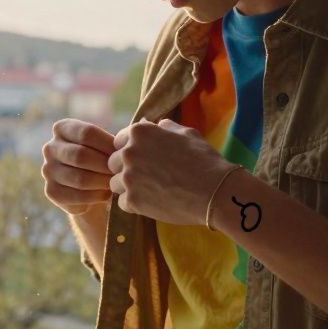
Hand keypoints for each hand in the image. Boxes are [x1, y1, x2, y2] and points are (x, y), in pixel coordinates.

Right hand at [41, 119, 115, 215]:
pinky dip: (95, 196)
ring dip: (102, 182)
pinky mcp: (51, 191)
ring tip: (116, 183)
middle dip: (105, 166)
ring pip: (79, 178)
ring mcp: (47, 170)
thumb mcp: (108, 144)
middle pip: (80, 156)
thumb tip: (145, 122)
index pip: (86, 133)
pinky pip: (76, 196)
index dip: (108, 144)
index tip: (124, 153)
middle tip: (121, 172)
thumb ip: (120, 135)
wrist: (90, 189)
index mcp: (62, 128)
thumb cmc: (103, 160)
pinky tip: (106, 195)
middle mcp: (50, 147)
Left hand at [108, 119, 236, 225]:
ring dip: (128, 188)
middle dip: (126, 170)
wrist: (215, 191)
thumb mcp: (187, 134)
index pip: (118, 141)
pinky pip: (122, 203)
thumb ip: (165, 128)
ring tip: (151, 191)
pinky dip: (134, 205)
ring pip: (115, 184)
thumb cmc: (204, 160)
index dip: (130, 152)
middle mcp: (129, 152)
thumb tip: (156, 124)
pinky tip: (153, 203)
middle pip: (112, 163)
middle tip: (147, 178)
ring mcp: (128, 177)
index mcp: (139, 132)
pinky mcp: (132, 200)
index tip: (144, 160)